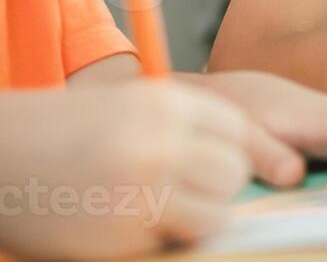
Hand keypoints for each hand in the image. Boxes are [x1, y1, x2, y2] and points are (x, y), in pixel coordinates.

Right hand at [0, 80, 252, 258]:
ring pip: (217, 213)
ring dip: (199, 218)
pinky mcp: (122, 236)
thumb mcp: (128, 109)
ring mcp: (142, 191)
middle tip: (185, 191)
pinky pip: (174, 243)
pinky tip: (129, 226)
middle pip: (232, 171)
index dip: (230, 150)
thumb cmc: (61, 134)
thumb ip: (182, 127)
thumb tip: (246, 163)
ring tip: (165, 213)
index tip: (211, 163)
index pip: (236, 129)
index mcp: (163, 103)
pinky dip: (163, 240)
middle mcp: (159, 142)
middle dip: (217, 186)